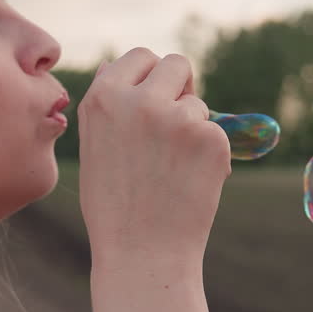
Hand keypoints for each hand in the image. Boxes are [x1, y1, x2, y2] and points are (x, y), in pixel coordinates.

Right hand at [77, 48, 231, 270]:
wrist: (142, 254)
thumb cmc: (115, 206)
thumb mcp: (95, 146)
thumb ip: (108, 105)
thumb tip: (116, 64)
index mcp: (103, 97)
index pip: (140, 56)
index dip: (151, 77)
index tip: (156, 98)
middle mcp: (139, 100)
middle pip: (176, 64)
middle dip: (181, 88)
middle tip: (174, 127)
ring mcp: (178, 118)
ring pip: (198, 104)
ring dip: (193, 129)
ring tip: (170, 172)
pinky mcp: (211, 138)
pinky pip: (217, 133)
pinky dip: (209, 156)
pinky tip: (188, 185)